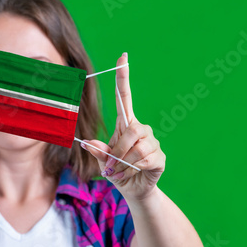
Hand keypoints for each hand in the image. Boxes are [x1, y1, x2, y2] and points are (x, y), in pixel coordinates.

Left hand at [82, 53, 165, 200]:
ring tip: (120, 171)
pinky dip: (133, 170)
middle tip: (111, 166)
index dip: (123, 77)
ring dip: (124, 162)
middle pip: (132, 129)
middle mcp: (141, 129)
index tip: (122, 56)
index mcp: (125, 124)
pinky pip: (145, 159)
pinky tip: (131, 174)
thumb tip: (86, 143)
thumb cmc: (117, 170)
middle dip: (118, 150)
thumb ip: (98, 152)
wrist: (133, 190)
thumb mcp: (103, 161)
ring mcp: (153, 142)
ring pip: (138, 147)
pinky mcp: (160, 156)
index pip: (124, 96)